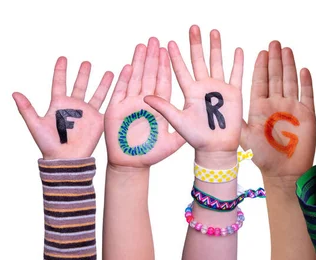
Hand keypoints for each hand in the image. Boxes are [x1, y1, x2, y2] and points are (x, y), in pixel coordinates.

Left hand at [13, 57, 113, 159]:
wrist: (66, 159)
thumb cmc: (49, 144)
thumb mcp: (35, 125)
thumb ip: (27, 108)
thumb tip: (14, 93)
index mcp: (59, 105)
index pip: (59, 83)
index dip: (60, 71)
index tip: (63, 58)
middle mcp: (74, 106)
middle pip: (79, 85)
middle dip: (83, 74)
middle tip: (86, 62)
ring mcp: (87, 113)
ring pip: (96, 93)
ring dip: (102, 83)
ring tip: (110, 72)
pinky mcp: (98, 120)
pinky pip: (107, 106)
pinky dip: (114, 96)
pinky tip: (119, 88)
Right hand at [105, 37, 184, 167]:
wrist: (131, 164)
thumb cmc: (150, 153)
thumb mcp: (171, 142)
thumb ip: (181, 131)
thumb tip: (199, 121)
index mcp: (158, 107)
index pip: (163, 81)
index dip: (165, 66)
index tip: (169, 49)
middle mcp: (144, 102)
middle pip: (149, 75)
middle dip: (152, 58)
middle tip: (155, 40)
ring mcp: (129, 104)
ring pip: (135, 78)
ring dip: (138, 62)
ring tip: (142, 46)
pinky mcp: (116, 111)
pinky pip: (120, 92)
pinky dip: (124, 80)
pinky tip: (129, 66)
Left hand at [144, 25, 242, 157]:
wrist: (216, 148)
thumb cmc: (196, 138)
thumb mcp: (178, 121)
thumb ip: (164, 108)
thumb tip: (145, 96)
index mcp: (190, 92)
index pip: (181, 70)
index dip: (175, 57)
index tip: (169, 43)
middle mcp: (204, 87)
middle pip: (199, 60)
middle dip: (196, 44)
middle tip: (193, 28)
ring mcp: (219, 89)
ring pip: (217, 63)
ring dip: (216, 47)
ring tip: (214, 32)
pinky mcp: (234, 94)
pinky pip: (236, 75)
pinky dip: (237, 63)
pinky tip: (237, 50)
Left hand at [240, 41, 315, 178]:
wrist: (283, 172)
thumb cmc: (263, 157)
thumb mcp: (244, 137)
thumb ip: (236, 120)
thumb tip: (222, 106)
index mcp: (260, 107)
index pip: (260, 81)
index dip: (261, 66)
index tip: (261, 51)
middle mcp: (276, 104)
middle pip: (275, 77)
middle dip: (275, 59)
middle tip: (274, 43)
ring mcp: (291, 108)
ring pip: (290, 81)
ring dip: (289, 65)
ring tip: (287, 50)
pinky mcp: (306, 115)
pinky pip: (307, 95)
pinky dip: (306, 82)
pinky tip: (304, 70)